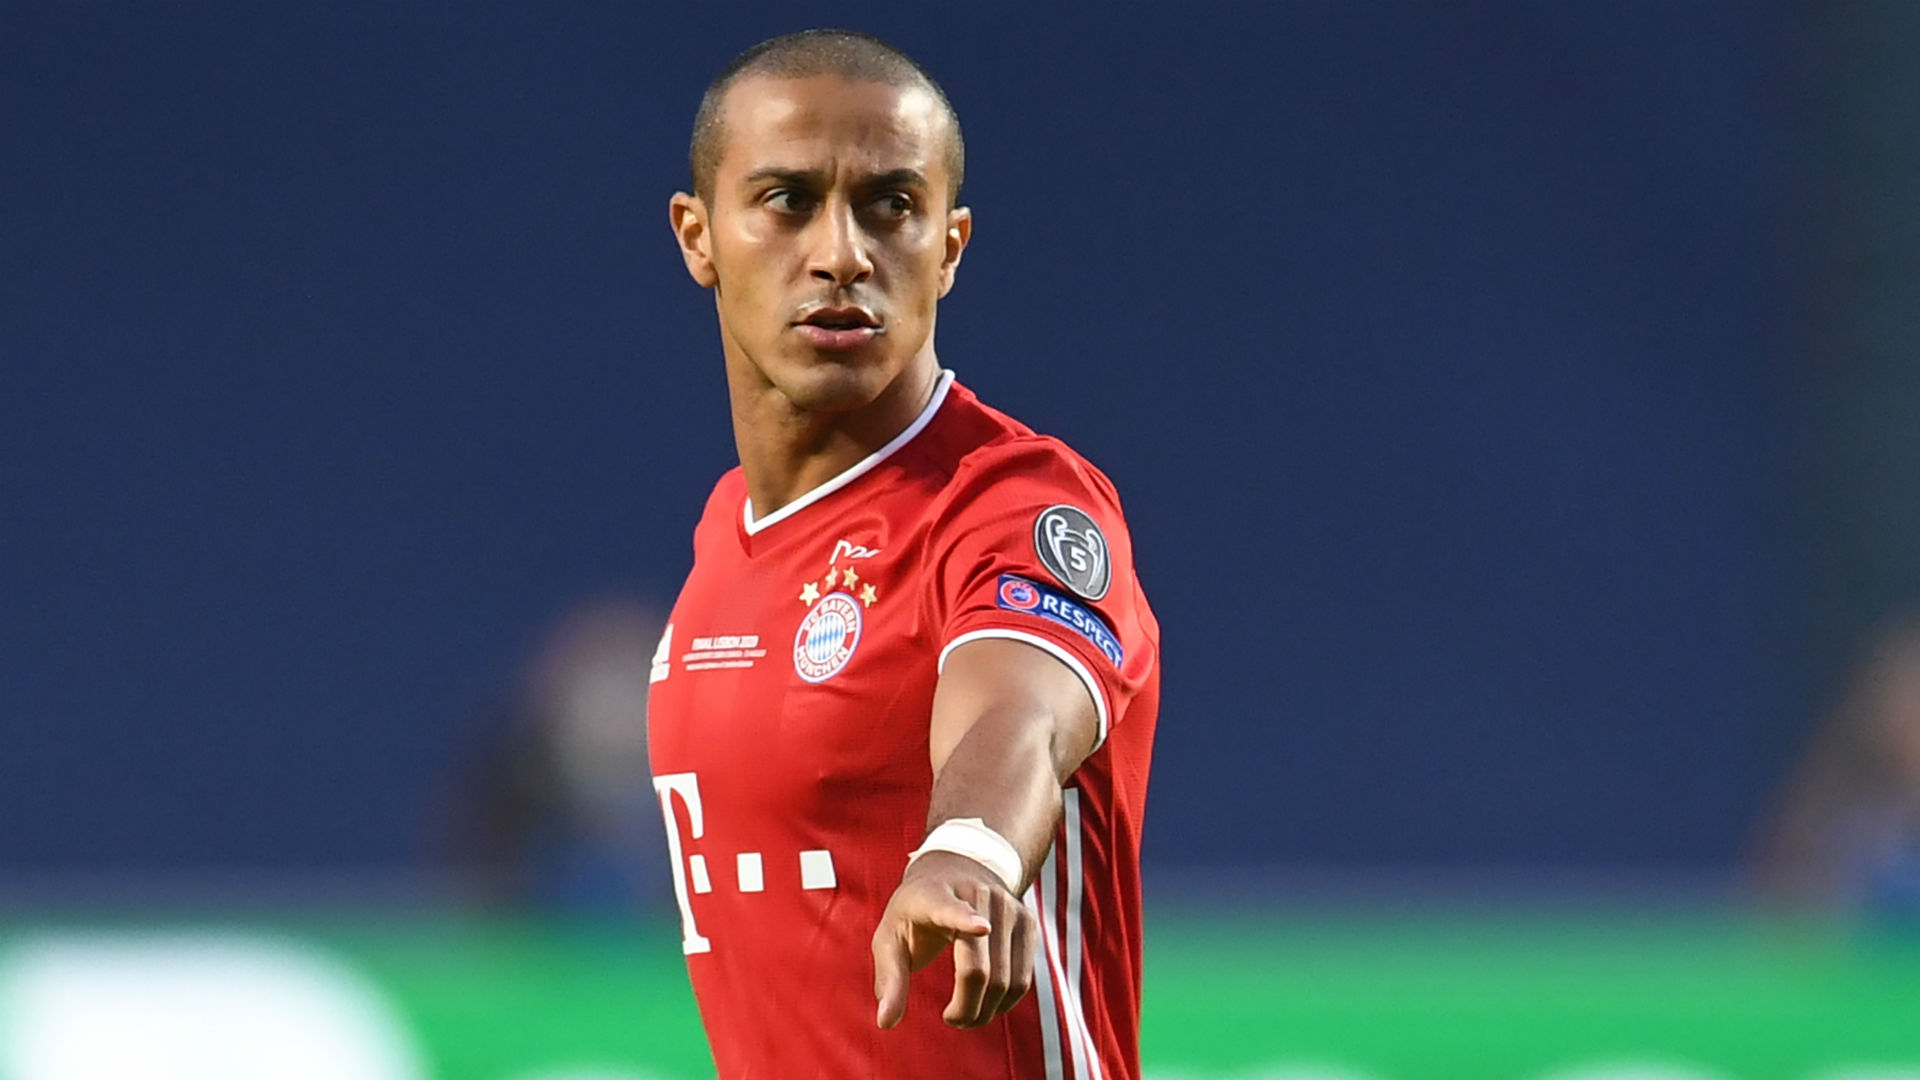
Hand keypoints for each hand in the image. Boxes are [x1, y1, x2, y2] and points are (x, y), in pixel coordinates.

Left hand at [871, 850, 1037, 1029]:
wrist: (958, 868)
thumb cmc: (917, 912)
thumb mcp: (890, 938)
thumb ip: (890, 979)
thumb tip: (885, 1023)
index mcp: (934, 896)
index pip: (950, 908)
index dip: (965, 919)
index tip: (981, 927)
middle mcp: (977, 895)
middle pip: (978, 969)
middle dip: (966, 1008)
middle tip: (952, 1020)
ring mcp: (1008, 907)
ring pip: (1005, 979)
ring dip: (987, 1011)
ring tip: (966, 1016)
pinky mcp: (1028, 922)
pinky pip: (1023, 977)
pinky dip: (1006, 1001)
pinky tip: (988, 1003)